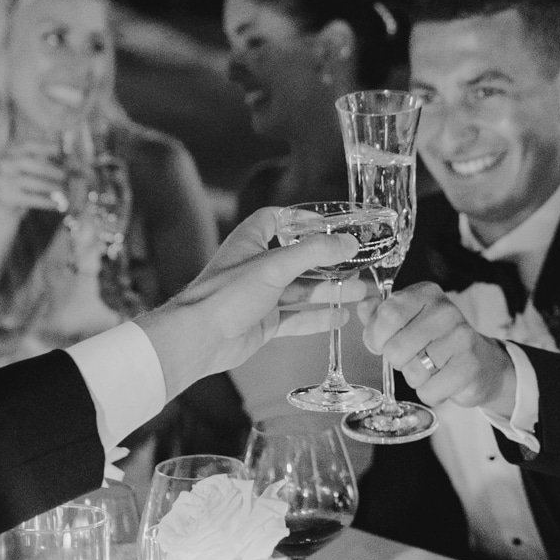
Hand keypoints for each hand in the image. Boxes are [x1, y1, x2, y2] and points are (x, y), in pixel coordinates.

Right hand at [0, 144, 68, 215]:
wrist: (6, 209)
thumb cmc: (25, 186)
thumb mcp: (34, 172)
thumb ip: (50, 165)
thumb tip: (73, 164)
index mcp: (12, 153)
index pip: (28, 146)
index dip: (44, 146)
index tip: (59, 150)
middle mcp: (4, 165)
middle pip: (28, 162)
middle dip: (50, 169)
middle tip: (65, 176)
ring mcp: (2, 181)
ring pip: (30, 181)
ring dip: (51, 186)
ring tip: (64, 190)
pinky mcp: (5, 198)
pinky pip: (29, 198)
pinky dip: (46, 201)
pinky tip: (57, 204)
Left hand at [137, 206, 356, 396]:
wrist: (199, 340)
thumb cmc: (225, 296)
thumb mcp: (274, 266)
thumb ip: (313, 253)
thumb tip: (347, 242)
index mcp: (249, 242)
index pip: (276, 219)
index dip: (301, 219)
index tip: (328, 224)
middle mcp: (255, 267)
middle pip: (297, 258)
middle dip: (327, 262)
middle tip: (356, 263)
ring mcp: (259, 296)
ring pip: (300, 289)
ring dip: (328, 290)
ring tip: (359, 291)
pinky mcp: (262, 322)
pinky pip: (295, 317)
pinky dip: (317, 317)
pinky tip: (338, 317)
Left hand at [361, 279, 516, 420]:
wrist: (482, 363)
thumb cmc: (436, 341)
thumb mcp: (407, 320)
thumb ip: (380, 315)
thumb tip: (363, 307)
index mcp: (426, 293)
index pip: (387, 314)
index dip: (377, 337)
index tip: (384, 342)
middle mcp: (446, 311)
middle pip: (395, 348)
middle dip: (397, 362)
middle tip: (414, 357)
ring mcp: (461, 337)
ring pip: (412, 372)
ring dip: (415, 378)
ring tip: (431, 368)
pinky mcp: (470, 365)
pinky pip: (430, 391)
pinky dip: (431, 393)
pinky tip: (443, 381)